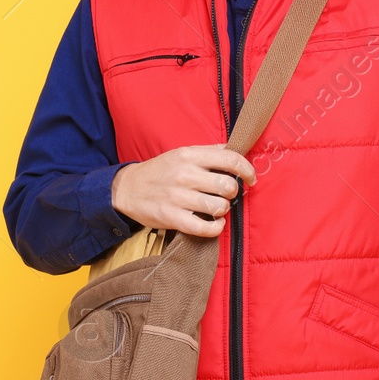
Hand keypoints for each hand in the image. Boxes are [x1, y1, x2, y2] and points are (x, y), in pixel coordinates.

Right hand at [110, 145, 255, 238]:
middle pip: (228, 186)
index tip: (251, 178)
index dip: (247, 170)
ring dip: (223, 210)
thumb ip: (209, 152)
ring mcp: (178, 197)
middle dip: (233, 192)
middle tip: (225, 194)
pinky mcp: (172, 217)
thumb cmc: (160, 171)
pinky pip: (205, 228)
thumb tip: (237, 151)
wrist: (127, 188)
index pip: (230, 159)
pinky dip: (216, 228)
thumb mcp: (182, 153)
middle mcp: (185, 174)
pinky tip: (214, 223)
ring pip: (220, 207)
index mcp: (190, 155)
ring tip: (215, 207)